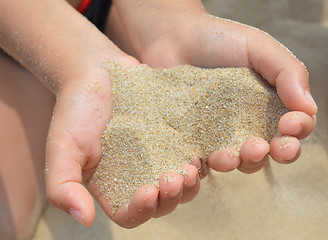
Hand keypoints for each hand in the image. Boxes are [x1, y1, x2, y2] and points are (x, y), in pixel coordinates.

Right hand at [45, 46, 200, 227]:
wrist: (98, 74)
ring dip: (190, 184)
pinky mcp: (174, 140)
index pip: (129, 214)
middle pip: (162, 204)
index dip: (141, 210)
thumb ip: (63, 186)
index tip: (148, 191)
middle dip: (172, 198)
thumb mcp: (62, 148)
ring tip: (192, 167)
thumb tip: (83, 220)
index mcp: (112, 187)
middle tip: (176, 178)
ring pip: (182, 185)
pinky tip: (202, 152)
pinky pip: (191, 157)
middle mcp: (139, 177)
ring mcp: (159, 159)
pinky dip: (200, 161)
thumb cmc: (76, 110)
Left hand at [111, 0, 316, 173]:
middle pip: (263, 153)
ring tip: (228, 156)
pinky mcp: (190, 140)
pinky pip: (195, 161)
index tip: (290, 123)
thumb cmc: (218, 39)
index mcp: (268, 107)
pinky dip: (198, 169)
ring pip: (231, 162)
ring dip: (234, 164)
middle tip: (259, 146)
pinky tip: (195, 165)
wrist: (174, 38)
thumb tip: (309, 107)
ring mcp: (216, 135)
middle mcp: (244, 126)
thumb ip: (287, 72)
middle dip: (264, 154)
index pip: (292, 129)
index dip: (297, 132)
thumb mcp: (259, 48)